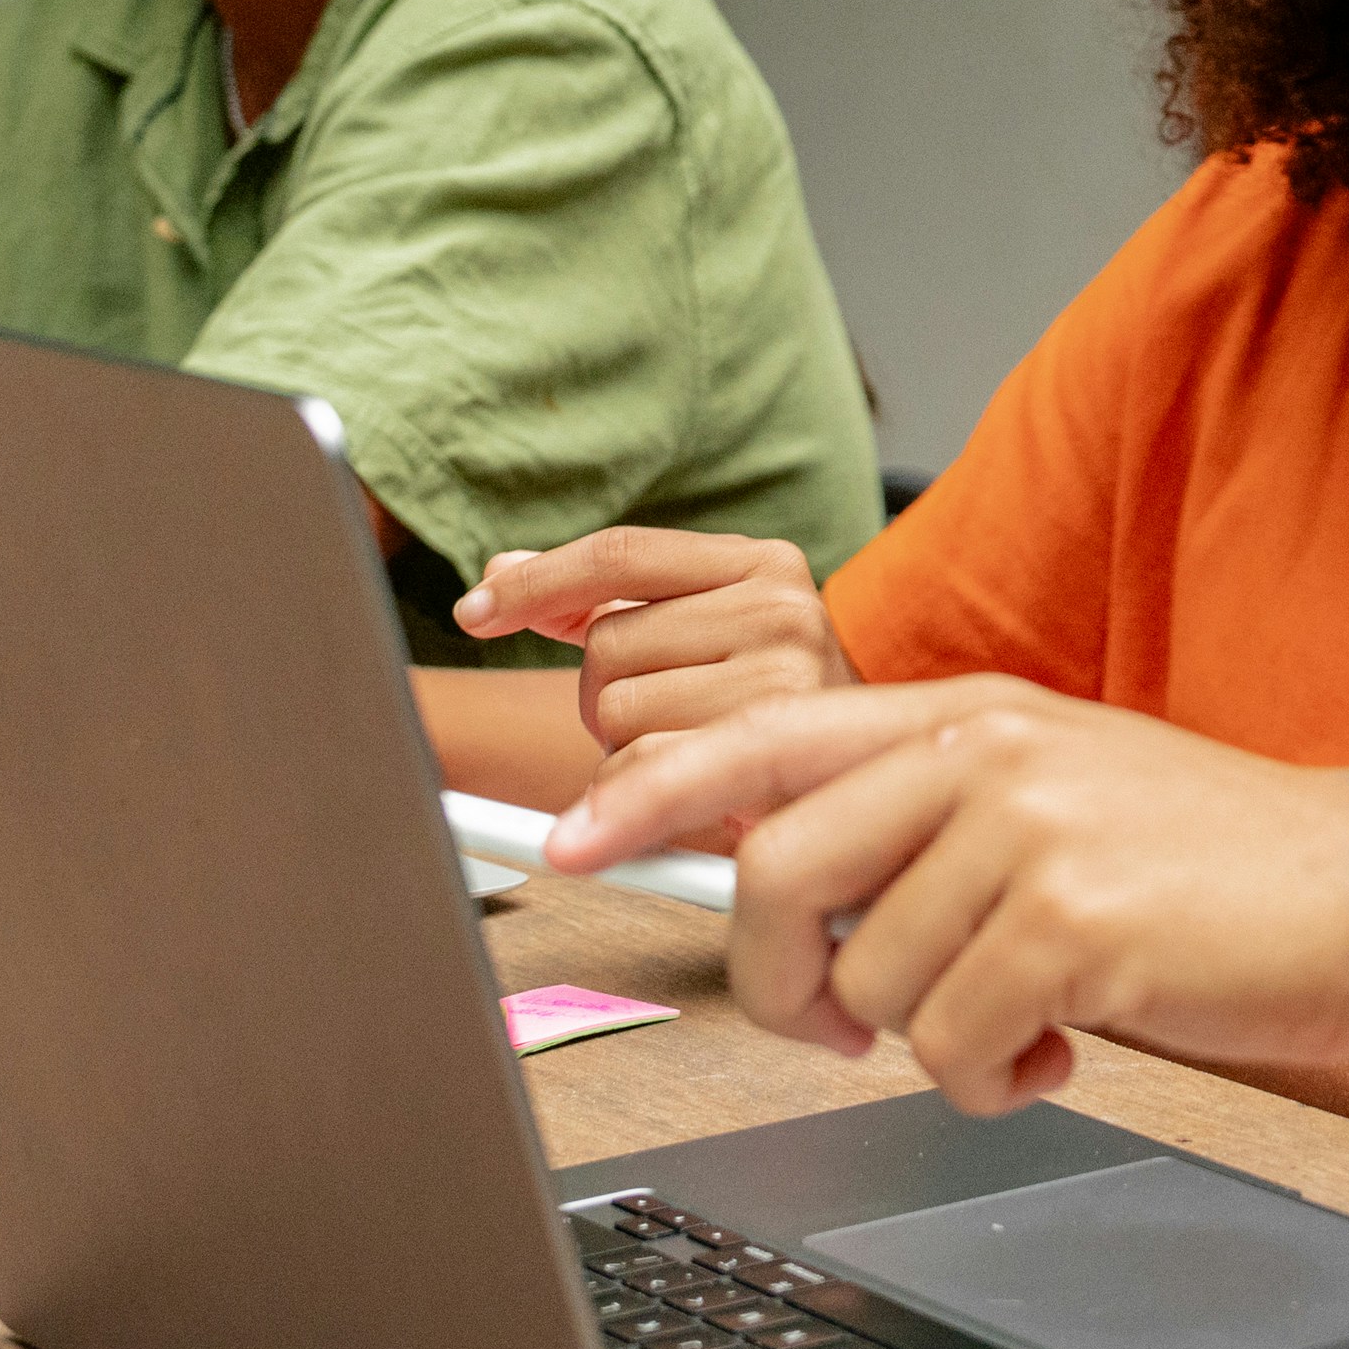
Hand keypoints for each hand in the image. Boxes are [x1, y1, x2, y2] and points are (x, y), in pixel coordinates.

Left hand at [454, 527, 856, 755]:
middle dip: (606, 694)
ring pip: (616, 710)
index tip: (475, 609)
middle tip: (669, 717)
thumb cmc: (770, 709)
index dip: (535, 583)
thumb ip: (608, 600)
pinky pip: (640, 768)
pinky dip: (638, 794)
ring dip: (627, 748)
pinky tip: (693, 792)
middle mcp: (784, 608)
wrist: (873, 780)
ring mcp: (784, 678)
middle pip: (607, 644)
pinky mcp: (769, 753)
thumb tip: (500, 568)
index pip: (621, 553)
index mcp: (764, 563)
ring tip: (694, 754)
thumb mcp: (705, 631)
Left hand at [551, 682, 1348, 1113]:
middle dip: (780, 982)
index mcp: (968, 714)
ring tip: (1017, 1023)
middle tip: (838, 1026)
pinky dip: (989, 1081)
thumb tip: (795, 905)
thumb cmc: (1209, 860)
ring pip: (870, 983)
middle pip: (779, 872)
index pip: (765, 736)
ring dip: (926, 1042)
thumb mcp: (1055, 787)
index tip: (569, 839)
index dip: (650, 793)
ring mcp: (1031, 832)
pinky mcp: (1076, 926)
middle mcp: (986, 754)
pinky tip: (1061, 1050)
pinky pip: (951, 1047)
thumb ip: (925, 814)